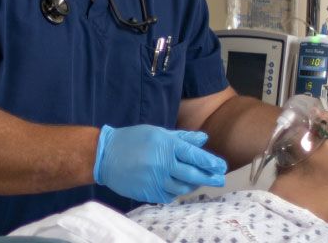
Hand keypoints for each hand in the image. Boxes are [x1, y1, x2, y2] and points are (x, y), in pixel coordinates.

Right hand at [93, 124, 226, 203]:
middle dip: (209, 177)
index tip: (221, 166)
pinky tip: (178, 186)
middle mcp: (163, 163)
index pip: (194, 155)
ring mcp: (156, 180)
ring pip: (182, 187)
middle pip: (192, 174)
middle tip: (219, 179)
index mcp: (166, 145)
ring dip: (193, 185)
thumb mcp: (158, 133)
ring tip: (198, 181)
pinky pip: (170, 195)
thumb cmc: (133, 140)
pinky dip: (176, 191)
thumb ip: (182, 138)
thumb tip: (203, 140)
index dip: (210, 162)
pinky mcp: (149, 192)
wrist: (106, 156)